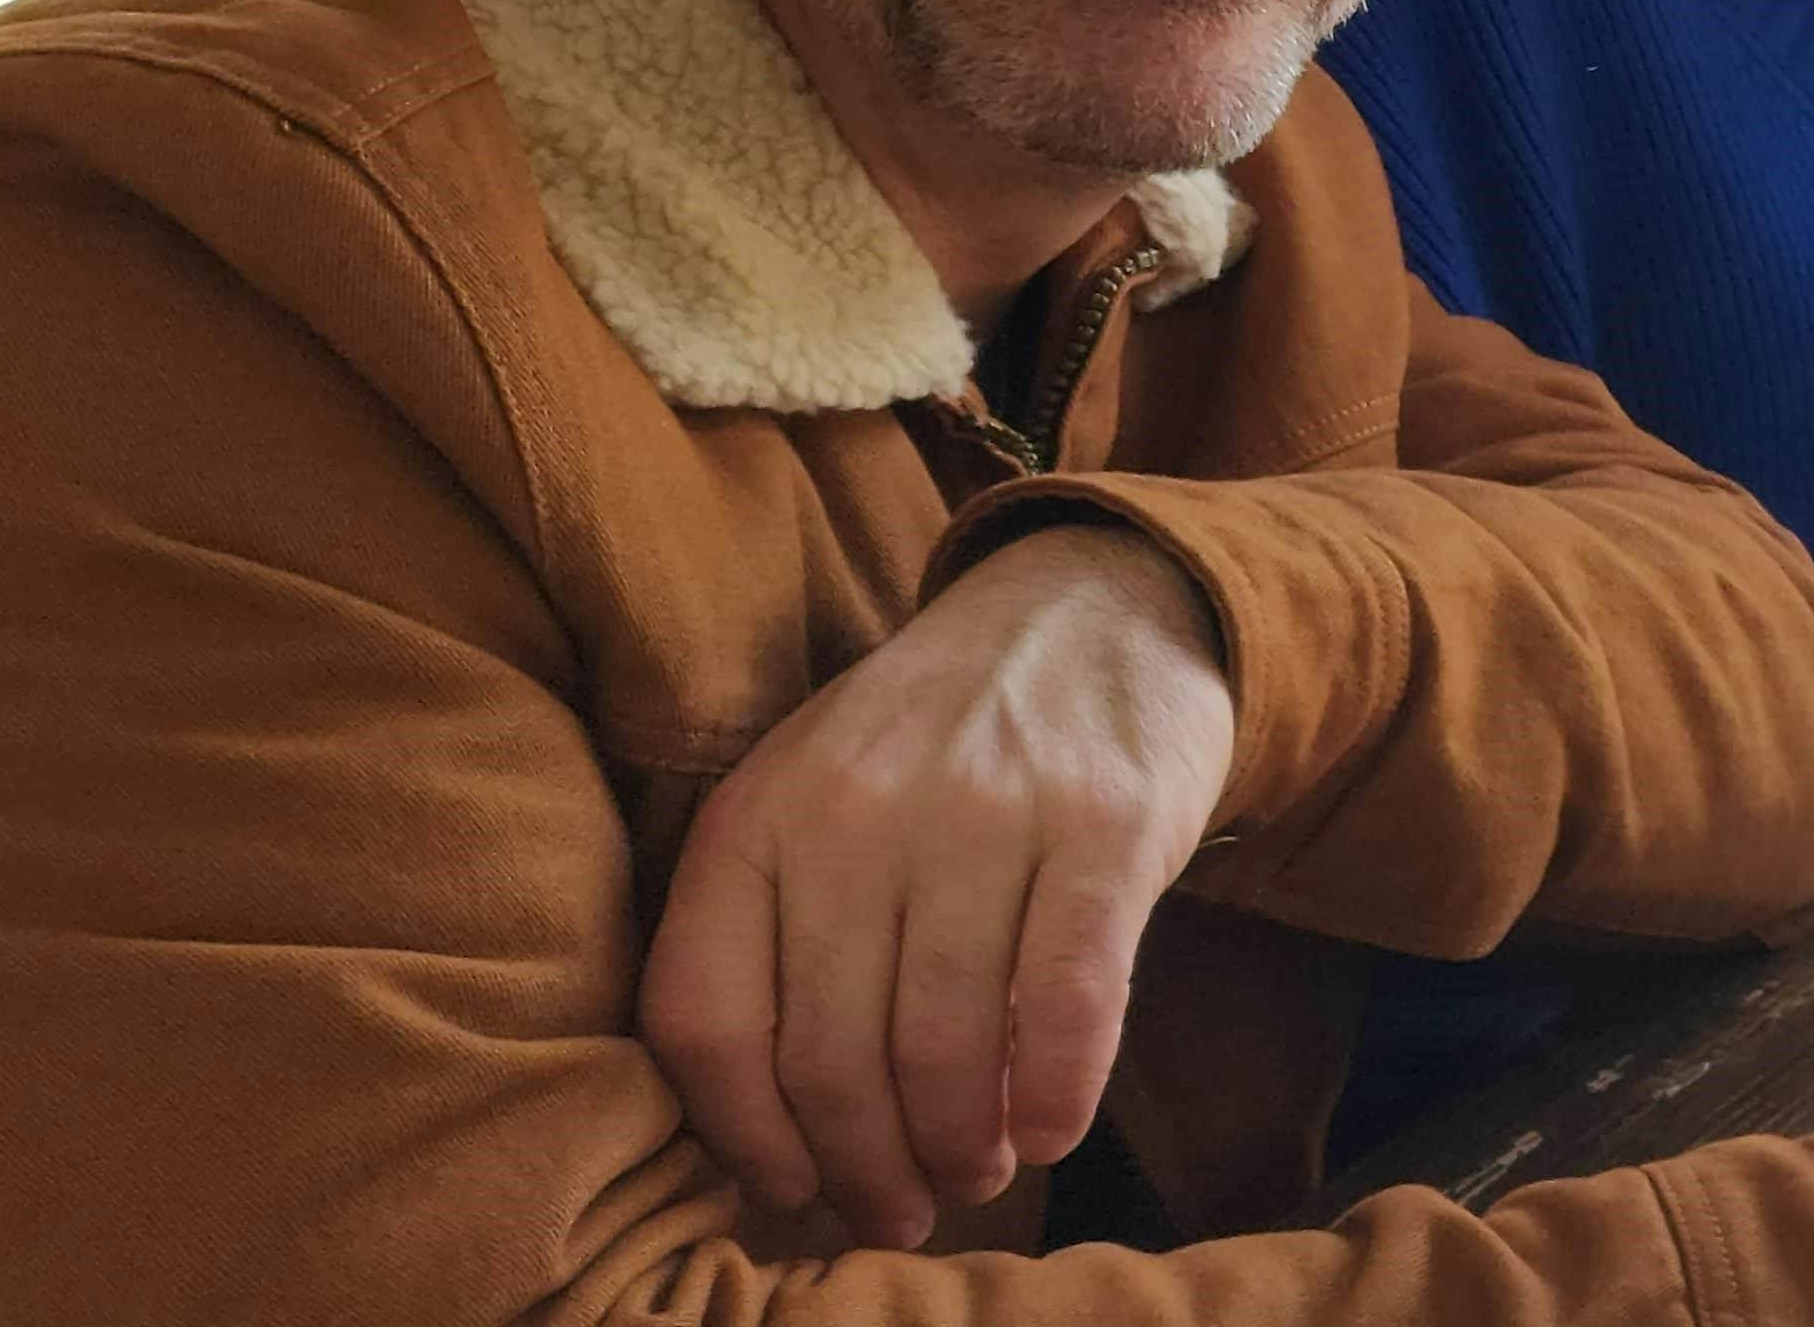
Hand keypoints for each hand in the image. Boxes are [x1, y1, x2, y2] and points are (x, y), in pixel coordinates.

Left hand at [640, 522, 1242, 1248]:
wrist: (1093, 604)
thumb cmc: (935, 741)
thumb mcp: (811, 800)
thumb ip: (773, 935)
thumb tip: (772, 1144)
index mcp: (757, 815)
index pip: (705, 1020)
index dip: (743, 1138)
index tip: (794, 1190)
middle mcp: (855, 811)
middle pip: (827, 1055)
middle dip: (866, 1169)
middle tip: (902, 1210)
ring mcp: (986, 812)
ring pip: (944, 1041)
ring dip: (960, 1146)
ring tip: (978, 1173)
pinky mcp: (1107, 822)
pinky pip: (1068, 999)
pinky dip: (1057, 1090)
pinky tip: (1052, 1128)